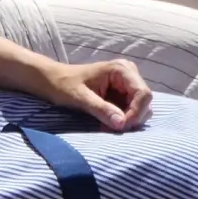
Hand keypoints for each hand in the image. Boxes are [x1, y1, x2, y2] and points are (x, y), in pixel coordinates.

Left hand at [38, 59, 152, 131]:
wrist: (52, 81)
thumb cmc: (63, 85)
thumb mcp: (80, 98)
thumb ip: (101, 109)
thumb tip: (121, 124)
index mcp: (121, 69)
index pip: (143, 93)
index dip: (136, 113)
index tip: (120, 127)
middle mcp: (129, 74)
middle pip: (145, 102)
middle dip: (132, 118)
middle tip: (111, 129)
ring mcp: (127, 84)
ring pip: (141, 108)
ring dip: (127, 121)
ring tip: (107, 127)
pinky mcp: (123, 94)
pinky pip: (132, 111)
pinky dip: (123, 120)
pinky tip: (108, 124)